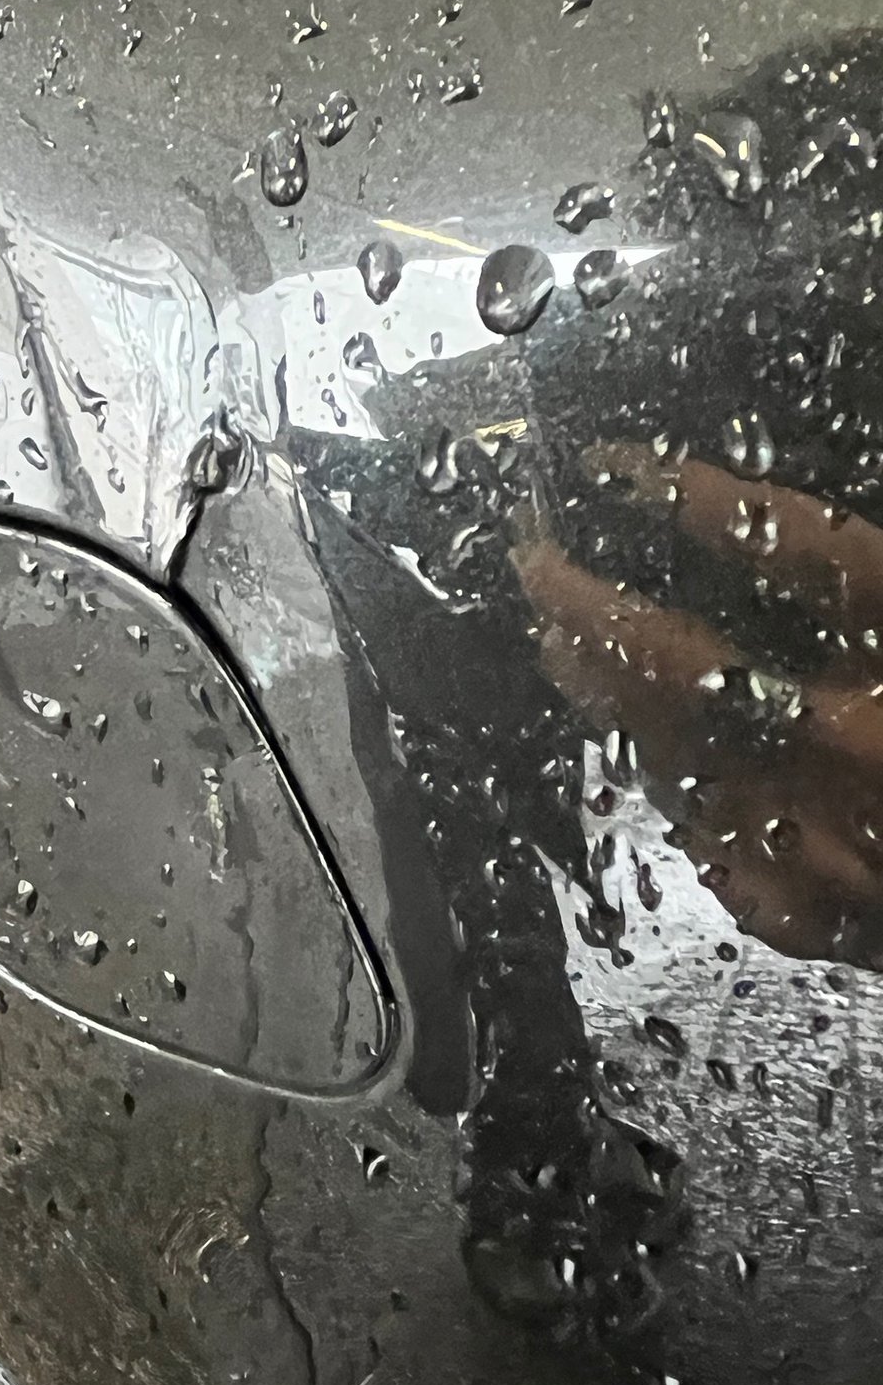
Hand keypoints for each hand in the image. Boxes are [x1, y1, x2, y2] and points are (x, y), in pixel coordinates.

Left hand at [513, 444, 882, 965]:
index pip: (790, 550)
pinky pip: (705, 835)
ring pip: (672, 751)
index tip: (617, 467)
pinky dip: (671, 783)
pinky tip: (646, 752)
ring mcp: (820, 848)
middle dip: (592, 607)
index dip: (693, 498)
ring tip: (559, 643)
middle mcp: (856, 755)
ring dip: (607, 694)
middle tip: (536, 560)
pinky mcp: (805, 918)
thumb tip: (772, 530)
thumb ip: (862, 589)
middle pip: (684, 664)